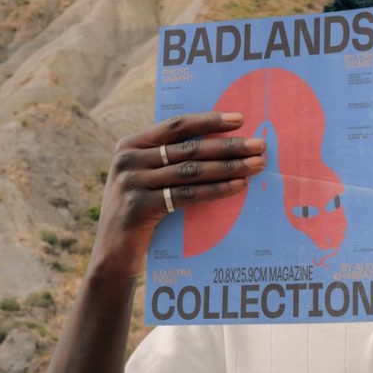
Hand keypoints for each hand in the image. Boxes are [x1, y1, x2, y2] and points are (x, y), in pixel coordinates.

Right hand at [86, 112, 265, 281]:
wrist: (112, 253)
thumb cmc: (138, 213)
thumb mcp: (146, 180)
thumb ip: (168, 162)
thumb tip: (219, 147)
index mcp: (130, 145)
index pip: (177, 126)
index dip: (209, 121)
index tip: (240, 119)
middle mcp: (128, 159)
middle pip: (190, 148)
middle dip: (228, 146)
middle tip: (259, 145)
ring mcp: (132, 182)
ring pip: (192, 171)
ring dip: (229, 167)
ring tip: (256, 165)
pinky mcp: (140, 206)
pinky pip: (188, 195)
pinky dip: (216, 189)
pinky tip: (238, 186)